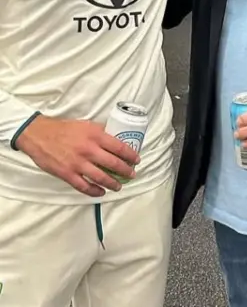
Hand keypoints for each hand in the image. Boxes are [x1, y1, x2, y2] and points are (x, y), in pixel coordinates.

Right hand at [14, 115, 139, 195]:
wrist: (39, 135)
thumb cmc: (64, 129)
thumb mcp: (86, 125)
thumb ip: (101, 132)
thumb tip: (117, 138)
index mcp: (95, 135)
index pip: (120, 147)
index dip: (131, 156)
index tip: (137, 160)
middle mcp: (89, 150)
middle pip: (113, 164)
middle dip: (126, 171)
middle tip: (132, 175)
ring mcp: (77, 163)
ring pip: (101, 177)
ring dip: (113, 184)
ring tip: (119, 186)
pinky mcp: (66, 173)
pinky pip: (83, 186)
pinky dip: (94, 191)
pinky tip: (101, 192)